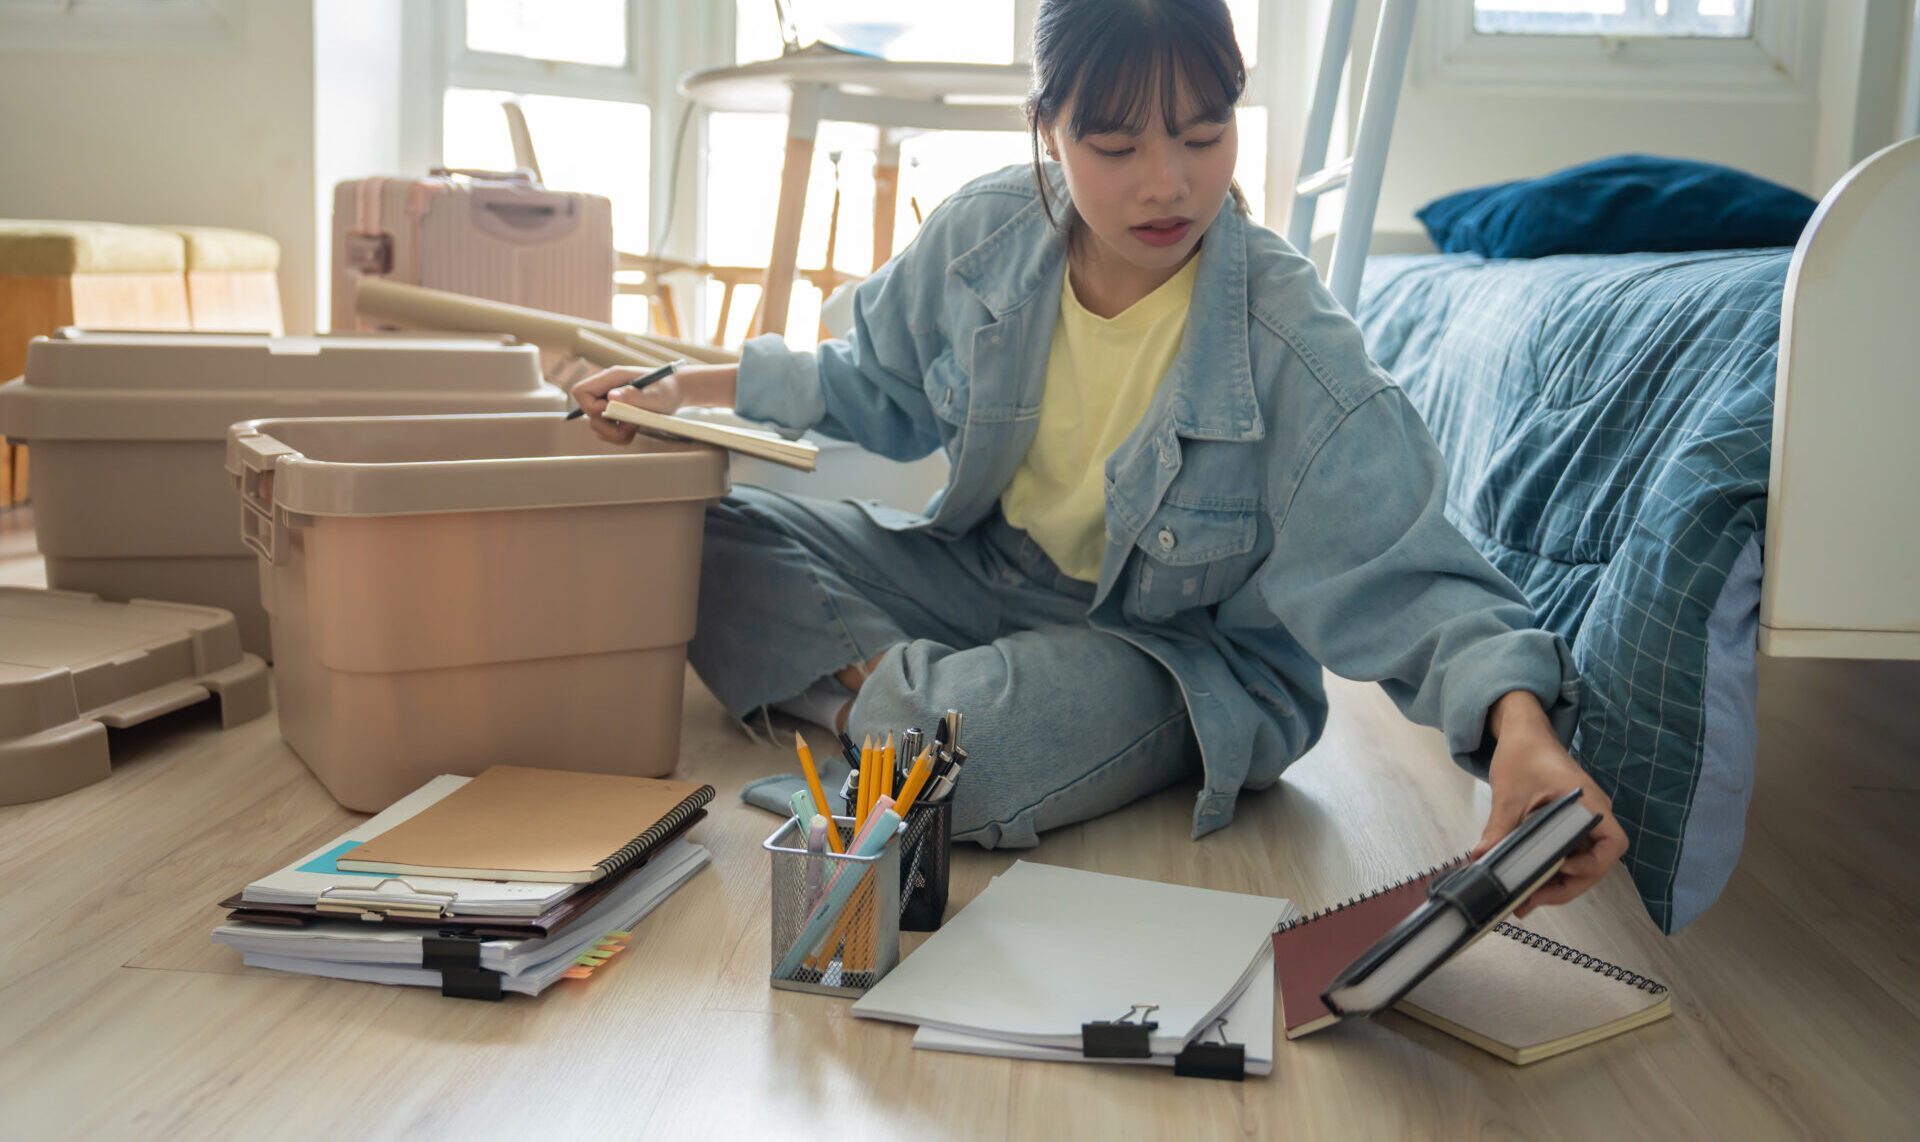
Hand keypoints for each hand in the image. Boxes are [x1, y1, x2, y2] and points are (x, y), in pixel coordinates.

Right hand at [570, 363, 737, 444]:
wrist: (678, 391)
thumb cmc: (669, 390)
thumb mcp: (655, 395)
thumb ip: (634, 396)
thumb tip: (611, 398)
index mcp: (612, 378)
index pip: (581, 391)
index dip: (591, 407)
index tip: (612, 413)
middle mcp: (607, 388)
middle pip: (587, 412)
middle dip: (606, 426)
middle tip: (629, 426)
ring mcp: (610, 400)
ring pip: (596, 424)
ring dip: (614, 433)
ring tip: (635, 426)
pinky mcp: (615, 412)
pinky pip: (606, 429)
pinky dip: (618, 435)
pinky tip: (634, 428)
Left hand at [1471, 691, 1627, 917]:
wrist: (1523, 733)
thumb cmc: (1524, 754)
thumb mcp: (1509, 793)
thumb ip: (1500, 827)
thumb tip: (1482, 857)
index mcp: (1589, 803)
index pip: (1612, 844)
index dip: (1593, 864)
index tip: (1564, 869)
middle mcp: (1594, 815)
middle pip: (1596, 862)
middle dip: (1567, 886)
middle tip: (1531, 900)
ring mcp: (1583, 821)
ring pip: (1581, 862)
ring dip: (1558, 883)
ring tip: (1525, 899)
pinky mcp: (1569, 825)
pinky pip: (1569, 853)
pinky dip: (1552, 870)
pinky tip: (1528, 882)